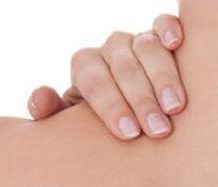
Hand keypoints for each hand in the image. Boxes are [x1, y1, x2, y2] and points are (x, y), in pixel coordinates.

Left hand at [27, 15, 185, 139]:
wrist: (132, 115)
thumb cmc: (101, 124)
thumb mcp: (74, 124)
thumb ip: (53, 114)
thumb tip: (40, 98)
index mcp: (85, 67)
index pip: (93, 81)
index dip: (110, 106)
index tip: (128, 133)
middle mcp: (110, 49)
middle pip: (124, 66)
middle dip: (141, 100)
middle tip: (156, 130)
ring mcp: (137, 40)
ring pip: (147, 47)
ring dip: (163, 78)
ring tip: (174, 109)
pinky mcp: (162, 35)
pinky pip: (164, 22)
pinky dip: (170, 28)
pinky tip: (177, 44)